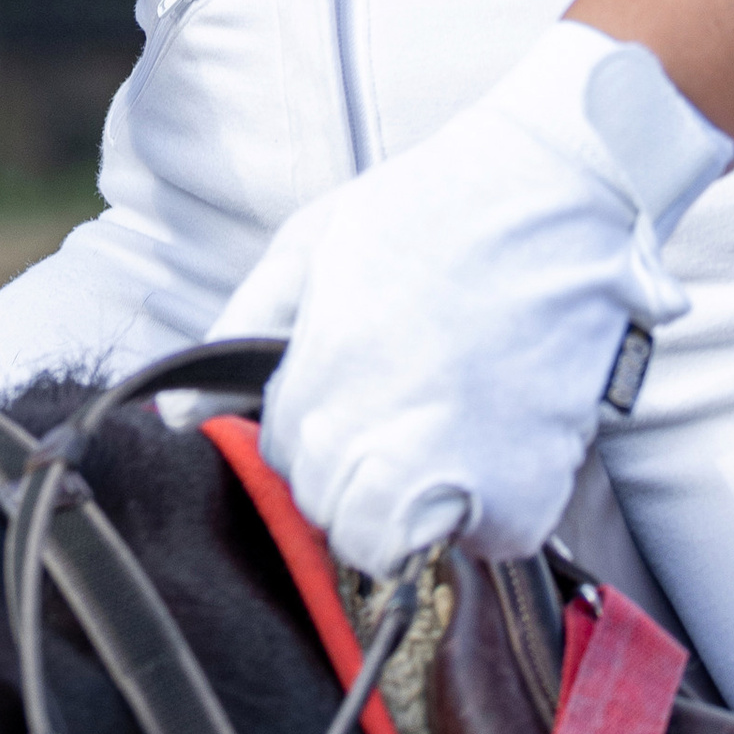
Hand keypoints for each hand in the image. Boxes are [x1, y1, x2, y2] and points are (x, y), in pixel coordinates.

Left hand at [214, 23, 729, 576]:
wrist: (560, 191)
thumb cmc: (433, 207)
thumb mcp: (313, 243)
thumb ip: (237, 329)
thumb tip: (173, 416)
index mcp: (323, 374)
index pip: (285, 455)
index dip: (315, 422)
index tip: (358, 382)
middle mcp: (378, 432)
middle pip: (330, 508)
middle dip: (353, 469)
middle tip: (403, 402)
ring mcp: (453, 469)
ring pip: (391, 543)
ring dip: (407, 507)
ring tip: (442, 435)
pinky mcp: (524, 491)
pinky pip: (484, 538)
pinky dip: (490, 508)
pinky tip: (498, 438)